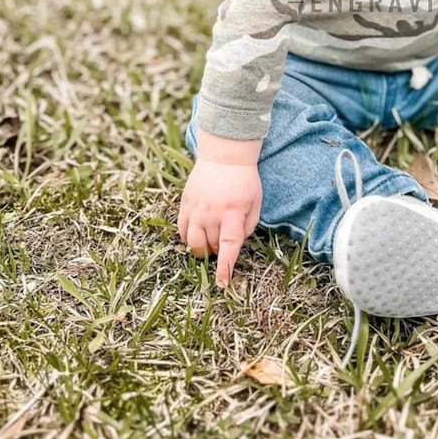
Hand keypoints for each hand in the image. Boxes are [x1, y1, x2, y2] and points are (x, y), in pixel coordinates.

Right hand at [177, 158, 261, 287]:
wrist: (224, 155)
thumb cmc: (244, 180)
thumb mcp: (256, 203)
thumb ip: (248, 227)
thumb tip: (236, 245)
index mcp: (233, 213)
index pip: (228, 246)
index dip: (225, 267)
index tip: (223, 283)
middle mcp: (212, 213)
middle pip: (210, 246)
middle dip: (217, 253)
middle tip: (223, 245)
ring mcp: (196, 209)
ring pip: (192, 243)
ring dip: (201, 249)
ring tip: (210, 242)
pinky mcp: (185, 205)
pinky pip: (181, 230)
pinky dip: (188, 238)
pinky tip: (197, 234)